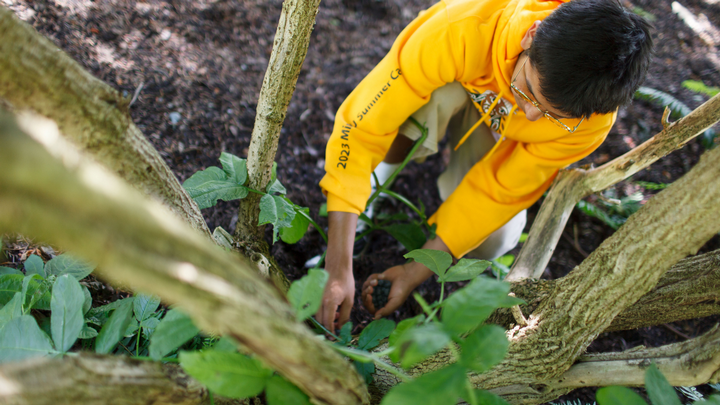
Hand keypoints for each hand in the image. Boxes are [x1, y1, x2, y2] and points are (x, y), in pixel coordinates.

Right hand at [315, 211, 357, 332]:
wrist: (337, 266)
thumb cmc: (345, 282)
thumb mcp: (349, 300)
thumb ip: (344, 316)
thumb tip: (342, 328)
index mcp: (329, 302)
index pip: (327, 323)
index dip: (331, 332)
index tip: (336, 338)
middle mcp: (319, 301)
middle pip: (320, 321)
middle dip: (327, 327)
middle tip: (337, 329)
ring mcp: (315, 298)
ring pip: (317, 315)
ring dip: (325, 319)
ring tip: (337, 316)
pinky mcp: (313, 296)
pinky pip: (316, 309)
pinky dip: (323, 313)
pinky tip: (333, 310)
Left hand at [362, 264, 419, 318]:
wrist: (406, 275)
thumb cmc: (402, 290)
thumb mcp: (396, 302)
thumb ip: (386, 310)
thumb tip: (375, 317)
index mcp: (382, 305)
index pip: (370, 308)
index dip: (367, 303)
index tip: (369, 296)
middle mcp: (378, 298)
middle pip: (365, 298)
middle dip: (366, 293)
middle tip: (371, 288)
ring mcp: (376, 289)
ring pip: (365, 288)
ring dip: (368, 284)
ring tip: (376, 281)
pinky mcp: (376, 280)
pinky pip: (369, 279)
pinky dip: (373, 277)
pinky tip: (382, 276)